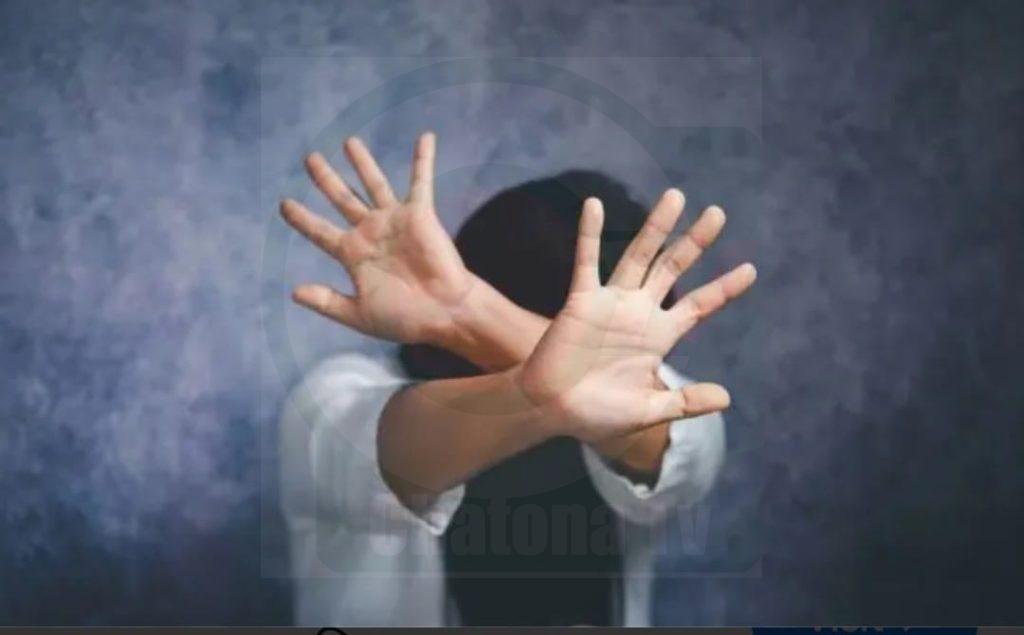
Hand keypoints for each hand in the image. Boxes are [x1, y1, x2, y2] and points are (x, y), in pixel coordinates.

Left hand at [280, 133, 476, 343]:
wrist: (444, 314)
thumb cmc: (405, 319)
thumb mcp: (359, 314)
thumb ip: (327, 302)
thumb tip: (293, 291)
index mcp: (353, 255)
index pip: (320, 231)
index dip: (301, 218)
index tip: (284, 204)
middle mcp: (371, 233)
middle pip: (342, 199)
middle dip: (326, 179)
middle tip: (311, 159)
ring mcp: (395, 221)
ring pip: (373, 184)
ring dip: (362, 162)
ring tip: (349, 142)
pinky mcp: (420, 214)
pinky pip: (420, 181)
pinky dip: (423, 158)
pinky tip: (425, 137)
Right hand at [518, 190, 755, 442]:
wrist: (553, 412)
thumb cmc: (599, 415)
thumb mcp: (649, 410)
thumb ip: (685, 402)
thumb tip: (726, 398)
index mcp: (659, 336)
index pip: (699, 306)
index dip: (723, 288)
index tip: (751, 270)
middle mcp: (639, 312)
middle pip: (673, 268)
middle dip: (695, 241)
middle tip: (718, 213)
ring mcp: (611, 303)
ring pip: (639, 256)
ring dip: (656, 227)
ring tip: (675, 197)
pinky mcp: (582, 301)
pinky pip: (587, 262)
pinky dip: (589, 234)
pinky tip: (594, 205)